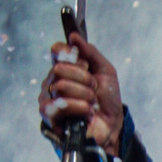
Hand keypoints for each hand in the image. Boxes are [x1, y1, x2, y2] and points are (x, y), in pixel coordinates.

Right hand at [40, 29, 122, 151]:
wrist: (113, 125)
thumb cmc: (107, 100)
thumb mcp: (105, 71)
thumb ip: (90, 52)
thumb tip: (73, 36)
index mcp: (64, 68)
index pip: (57, 51)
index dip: (71, 54)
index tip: (85, 64)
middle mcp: (52, 81)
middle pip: (59, 68)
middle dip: (84, 79)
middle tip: (93, 90)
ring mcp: (48, 99)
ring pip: (60, 86)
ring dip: (84, 95)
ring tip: (91, 104)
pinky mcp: (49, 118)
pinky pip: (56, 105)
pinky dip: (77, 107)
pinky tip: (86, 113)